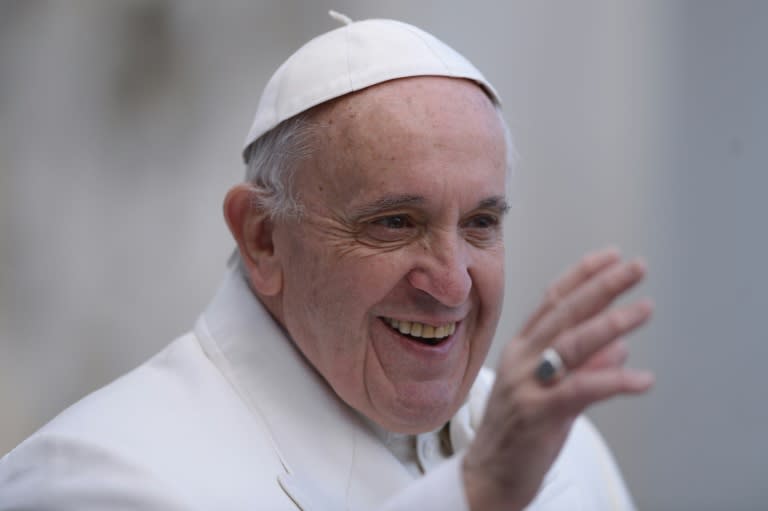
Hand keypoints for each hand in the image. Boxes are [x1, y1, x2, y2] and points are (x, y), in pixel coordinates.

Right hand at [462, 248, 653, 510]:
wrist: (488, 477)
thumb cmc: (519, 433)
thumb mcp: (553, 392)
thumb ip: (582, 367)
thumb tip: (618, 346)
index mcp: (521, 348)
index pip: (552, 302)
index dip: (581, 276)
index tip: (610, 257)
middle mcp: (520, 359)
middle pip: (564, 313)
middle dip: (602, 287)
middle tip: (635, 267)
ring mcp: (526, 385)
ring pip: (572, 344)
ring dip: (612, 323)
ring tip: (645, 308)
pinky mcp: (538, 414)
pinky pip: (582, 390)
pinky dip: (615, 381)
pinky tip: (643, 379)